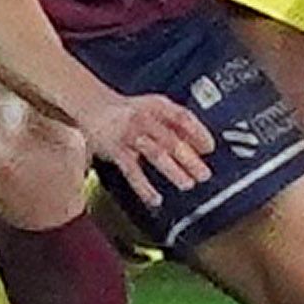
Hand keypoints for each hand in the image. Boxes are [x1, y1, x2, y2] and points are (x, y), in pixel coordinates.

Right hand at [75, 93, 213, 209]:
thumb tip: (200, 146)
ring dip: (173, 170)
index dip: (198, 132)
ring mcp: (130, 135)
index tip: (209, 148)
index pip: (183, 117)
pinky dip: (144, 187)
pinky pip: (132, 171)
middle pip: (171, 139)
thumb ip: (176, 125)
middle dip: (190, 158)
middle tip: (203, 174)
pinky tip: (155, 198)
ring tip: (186, 184)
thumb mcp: (155, 109)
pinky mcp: (115, 150)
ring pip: (155, 154)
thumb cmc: (130, 111)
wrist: (93, 106)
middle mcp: (144, 119)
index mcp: (158, 106)